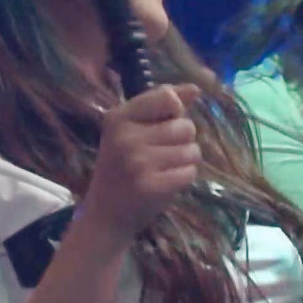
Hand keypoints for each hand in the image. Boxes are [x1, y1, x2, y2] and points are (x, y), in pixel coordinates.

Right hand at [83, 84, 201, 240]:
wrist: (106, 215)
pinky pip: (190, 172)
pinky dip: (185, 176)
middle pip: (185, 125)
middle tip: (162, 152)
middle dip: (183, 139)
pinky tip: (168, 181)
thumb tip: (196, 88)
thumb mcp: (133, 129)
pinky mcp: (151, 187)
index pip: (167, 96)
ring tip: (166, 167)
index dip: (175, 110)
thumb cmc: (123, 166)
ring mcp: (137, 163)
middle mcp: (125, 137)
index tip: (163, 123)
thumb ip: (163, 105)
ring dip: (186, 159)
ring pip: (192, 150)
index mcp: (118, 117)